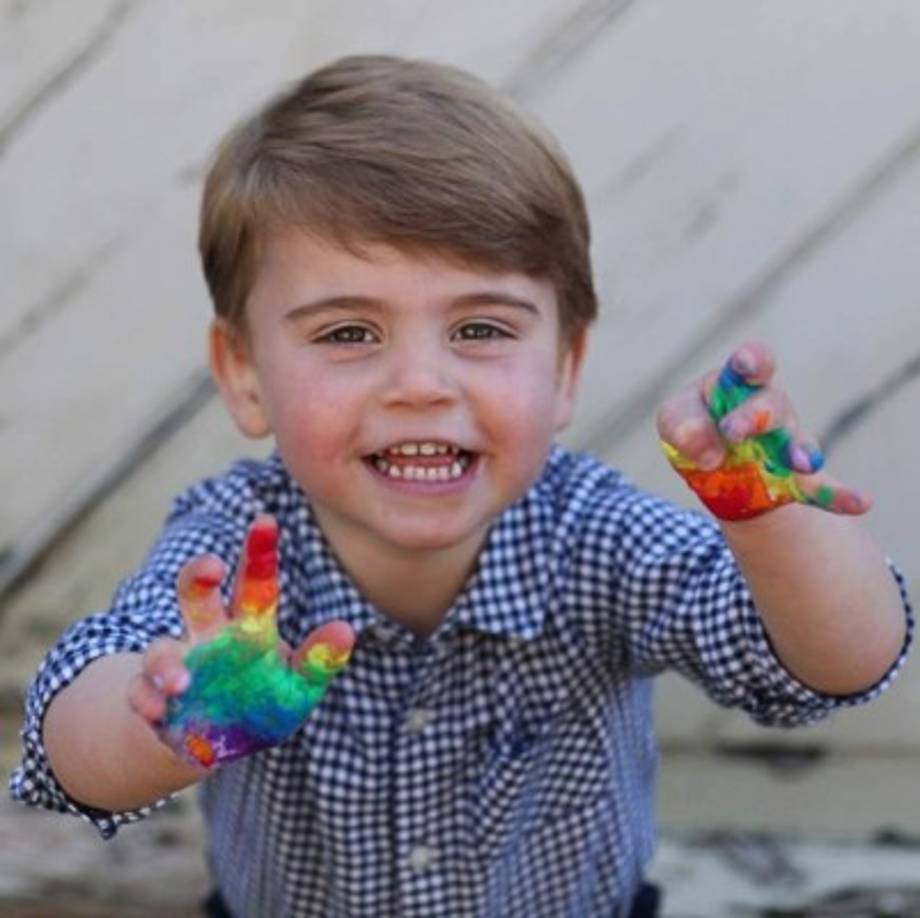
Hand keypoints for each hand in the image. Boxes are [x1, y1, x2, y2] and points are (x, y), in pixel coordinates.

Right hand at [129, 515, 353, 767]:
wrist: (221, 746)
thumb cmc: (264, 701)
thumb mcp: (298, 685)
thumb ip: (318, 660)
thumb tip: (345, 631)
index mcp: (247, 626)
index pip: (254, 583)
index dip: (259, 552)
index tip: (266, 521)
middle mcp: (208, 637)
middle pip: (196, 594)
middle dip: (199, 575)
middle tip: (212, 567)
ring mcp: (178, 666)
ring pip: (161, 648)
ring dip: (167, 663)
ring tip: (183, 682)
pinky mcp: (154, 700)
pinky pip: (141, 693)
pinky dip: (147, 700)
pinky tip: (160, 711)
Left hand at [657, 342, 870, 520]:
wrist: (713, 469)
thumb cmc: (693, 429)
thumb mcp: (675, 422)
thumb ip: (682, 425)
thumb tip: (709, 452)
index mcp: (736, 385)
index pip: (751, 364)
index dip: (751, 361)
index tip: (746, 365)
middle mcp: (768, 410)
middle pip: (771, 405)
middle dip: (754, 416)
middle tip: (733, 432)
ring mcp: (785, 444)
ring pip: (796, 442)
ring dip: (799, 451)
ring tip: (800, 465)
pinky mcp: (793, 480)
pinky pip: (821, 489)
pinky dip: (840, 496)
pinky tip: (861, 502)